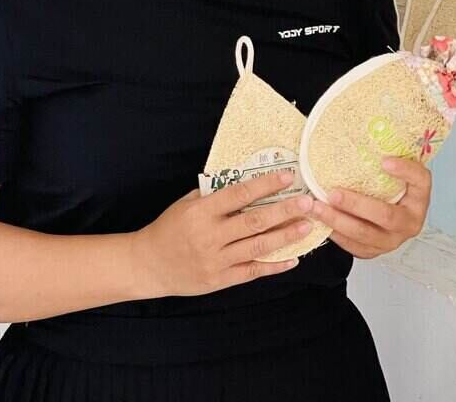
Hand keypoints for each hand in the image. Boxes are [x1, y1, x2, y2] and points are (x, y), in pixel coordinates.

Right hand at [129, 171, 313, 297]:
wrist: (147, 265)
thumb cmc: (169, 229)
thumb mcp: (186, 204)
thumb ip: (214, 194)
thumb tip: (247, 179)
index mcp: (201, 212)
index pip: (239, 195)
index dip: (265, 185)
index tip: (288, 176)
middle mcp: (209, 236)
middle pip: (254, 222)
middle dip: (284, 211)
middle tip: (308, 202)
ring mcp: (215, 260)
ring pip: (257, 247)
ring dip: (285, 236)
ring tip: (307, 226)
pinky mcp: (219, 280)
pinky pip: (252, 272)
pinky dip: (274, 266)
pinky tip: (293, 258)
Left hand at [303, 157, 430, 259]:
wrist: (392, 220)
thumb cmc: (392, 189)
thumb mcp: (399, 175)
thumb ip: (392, 160)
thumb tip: (368, 128)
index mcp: (420, 199)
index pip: (420, 181)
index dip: (404, 171)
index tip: (384, 160)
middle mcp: (410, 222)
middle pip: (385, 215)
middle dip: (356, 205)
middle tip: (333, 193)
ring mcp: (391, 241)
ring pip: (363, 234)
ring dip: (337, 220)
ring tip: (316, 207)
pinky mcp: (373, 252)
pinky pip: (352, 245)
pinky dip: (334, 232)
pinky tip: (319, 219)